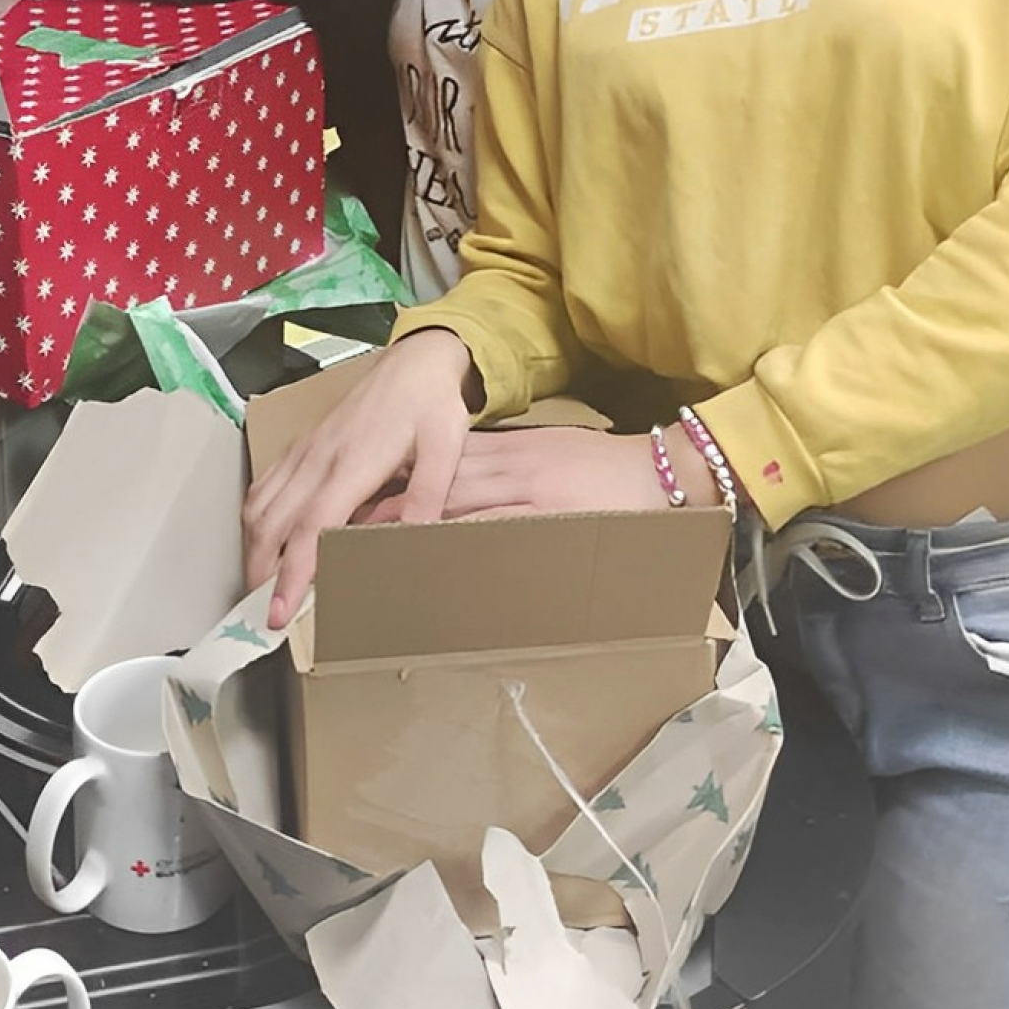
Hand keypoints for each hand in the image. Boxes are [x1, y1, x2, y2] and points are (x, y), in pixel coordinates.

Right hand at [243, 330, 477, 625]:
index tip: (279, 612)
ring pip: (259, 506)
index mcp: (352, 463)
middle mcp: (318, 458)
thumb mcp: (445, 448)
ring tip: (261, 588)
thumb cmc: (431, 405)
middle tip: (265, 616)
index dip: (292, 574)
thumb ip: (428, 495)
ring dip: (253, 550)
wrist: (415, 362)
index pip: (310, 529)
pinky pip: (263, 486)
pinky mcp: (302, 446)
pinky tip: (262, 541)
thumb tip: (413, 543)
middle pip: (271, 525)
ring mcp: (305, 450)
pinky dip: (255, 521)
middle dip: (261, 574)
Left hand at [376, 420, 719, 522]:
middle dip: (388, 506)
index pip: (442, 462)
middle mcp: (510, 464)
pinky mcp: (549, 514)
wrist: (665, 471)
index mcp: (511, 449)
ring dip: (411, 527)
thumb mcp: (552, 457)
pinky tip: (432, 560)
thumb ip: (511, 468)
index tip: (360, 498)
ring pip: (456, 504)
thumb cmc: (612, 471)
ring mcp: (528, 489)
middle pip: (436, 482)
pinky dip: (460, 542)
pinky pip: (494, 528)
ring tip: (368, 549)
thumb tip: (468, 489)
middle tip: (343, 529)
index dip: (398, 481)